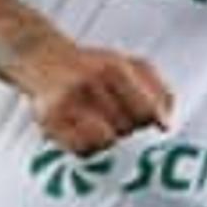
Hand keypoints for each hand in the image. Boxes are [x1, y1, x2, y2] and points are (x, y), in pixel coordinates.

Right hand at [13, 39, 172, 154]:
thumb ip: (157, 88)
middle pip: (126, 128)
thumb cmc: (90, 64)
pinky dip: (88, 147)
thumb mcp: (128, 63)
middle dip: (127, 128)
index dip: (152, 122)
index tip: (152, 124)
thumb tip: (166, 123)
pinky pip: (81, 150)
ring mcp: (67, 103)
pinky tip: (85, 133)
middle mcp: (89, 84)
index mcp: (113, 68)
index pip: (145, 111)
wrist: (39, 56)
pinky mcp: (49, 120)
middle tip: (116, 117)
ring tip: (100, 124)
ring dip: (107, 139)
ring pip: (105, 142)